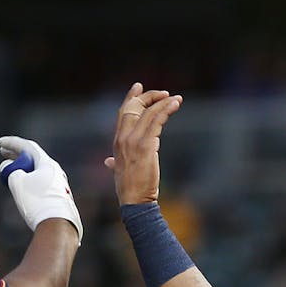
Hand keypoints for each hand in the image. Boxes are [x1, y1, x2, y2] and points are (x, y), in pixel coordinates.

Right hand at [0, 136, 81, 243]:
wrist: (57, 227)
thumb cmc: (37, 203)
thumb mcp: (16, 182)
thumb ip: (9, 170)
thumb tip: (11, 170)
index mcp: (48, 164)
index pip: (28, 147)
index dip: (12, 143)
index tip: (0, 143)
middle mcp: (56, 172)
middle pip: (34, 159)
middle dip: (17, 155)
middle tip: (3, 152)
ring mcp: (59, 186)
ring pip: (37, 173)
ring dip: (22, 170)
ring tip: (10, 171)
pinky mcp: (59, 199)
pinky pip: (41, 185)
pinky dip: (29, 182)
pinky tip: (23, 188)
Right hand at [105, 82, 182, 204]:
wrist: (134, 200)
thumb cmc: (130, 188)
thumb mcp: (119, 171)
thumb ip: (113, 163)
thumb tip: (108, 162)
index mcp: (117, 141)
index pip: (122, 112)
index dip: (130, 98)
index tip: (139, 86)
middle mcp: (122, 138)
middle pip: (134, 107)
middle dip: (149, 97)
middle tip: (165, 93)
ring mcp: (133, 141)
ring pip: (148, 112)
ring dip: (163, 103)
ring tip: (176, 99)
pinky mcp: (146, 145)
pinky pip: (157, 120)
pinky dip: (166, 110)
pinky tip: (175, 105)